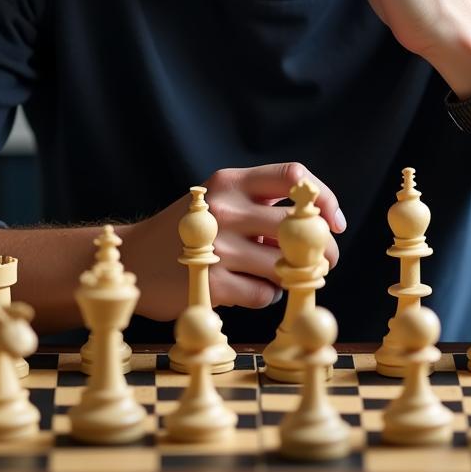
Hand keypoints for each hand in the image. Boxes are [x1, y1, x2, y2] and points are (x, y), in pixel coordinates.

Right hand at [125, 162, 344, 320]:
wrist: (134, 259)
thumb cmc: (189, 230)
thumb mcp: (221, 200)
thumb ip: (264, 206)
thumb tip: (322, 226)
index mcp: (231, 180)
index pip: (293, 175)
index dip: (324, 198)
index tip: (336, 222)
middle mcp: (224, 207)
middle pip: (298, 226)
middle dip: (323, 250)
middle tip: (326, 262)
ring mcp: (216, 245)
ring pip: (284, 265)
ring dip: (291, 276)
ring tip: (276, 276)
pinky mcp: (210, 282)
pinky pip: (262, 294)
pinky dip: (266, 295)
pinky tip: (250, 289)